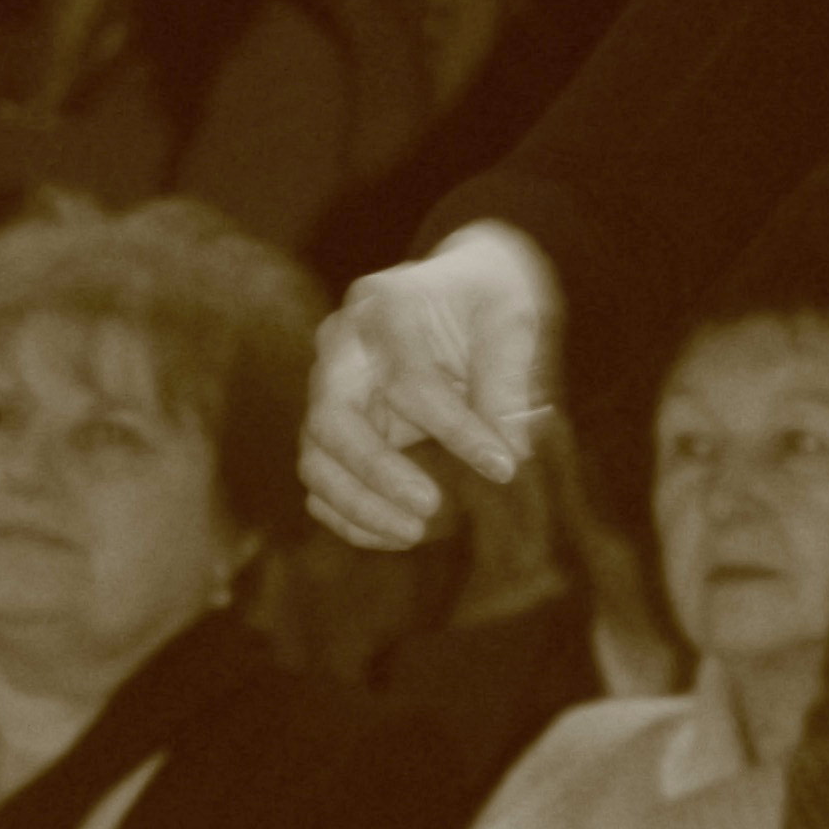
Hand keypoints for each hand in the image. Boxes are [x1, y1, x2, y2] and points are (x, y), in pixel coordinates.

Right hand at [301, 223, 563, 549]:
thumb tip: (511, 449)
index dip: (458, 431)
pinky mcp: (331, 425)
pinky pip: (321, 479)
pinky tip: (393, 536)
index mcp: (385, 309)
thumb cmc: (487, 301)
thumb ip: (508, 379)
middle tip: (430, 508)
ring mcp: (328, 387)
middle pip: (333, 420)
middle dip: (378, 471)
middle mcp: (342, 347)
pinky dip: (347, 514)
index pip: (411, 383)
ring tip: (412, 533)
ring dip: (357, 505)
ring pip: (315, 457)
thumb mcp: (512, 320)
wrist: (460, 291)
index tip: (505, 467)